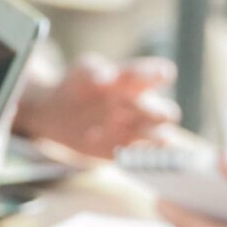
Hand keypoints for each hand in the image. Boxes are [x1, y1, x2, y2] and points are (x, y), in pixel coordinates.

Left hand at [18, 54, 179, 158]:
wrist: (59, 113)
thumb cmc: (77, 84)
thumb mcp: (81, 70)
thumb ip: (92, 69)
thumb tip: (105, 78)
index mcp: (136, 81)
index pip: (158, 74)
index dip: (161, 74)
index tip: (160, 74)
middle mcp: (142, 105)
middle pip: (167, 110)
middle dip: (159, 112)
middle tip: (155, 114)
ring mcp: (135, 129)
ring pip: (161, 137)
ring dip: (155, 138)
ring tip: (138, 135)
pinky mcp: (125, 149)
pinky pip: (138, 157)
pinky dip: (132, 156)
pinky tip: (113, 149)